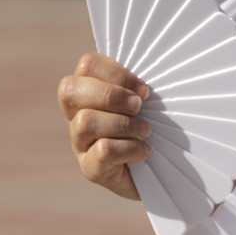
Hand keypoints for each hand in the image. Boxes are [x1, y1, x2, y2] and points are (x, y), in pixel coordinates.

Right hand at [56, 52, 151, 199]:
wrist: (165, 169)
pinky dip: (130, 148)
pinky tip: (144, 151)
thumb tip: (149, 73)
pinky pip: (102, 151)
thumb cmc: (159, 124)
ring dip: (123, 124)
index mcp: (92, 90)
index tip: (143, 89)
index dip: (115, 72)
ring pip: (84, 122)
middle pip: (70, 90)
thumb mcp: (152, 99)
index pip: (87, 65)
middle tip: (139, 105)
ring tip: (145, 130)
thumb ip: (141, 83)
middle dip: (110, 95)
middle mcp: (78, 114)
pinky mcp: (90, 168)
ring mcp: (80, 143)